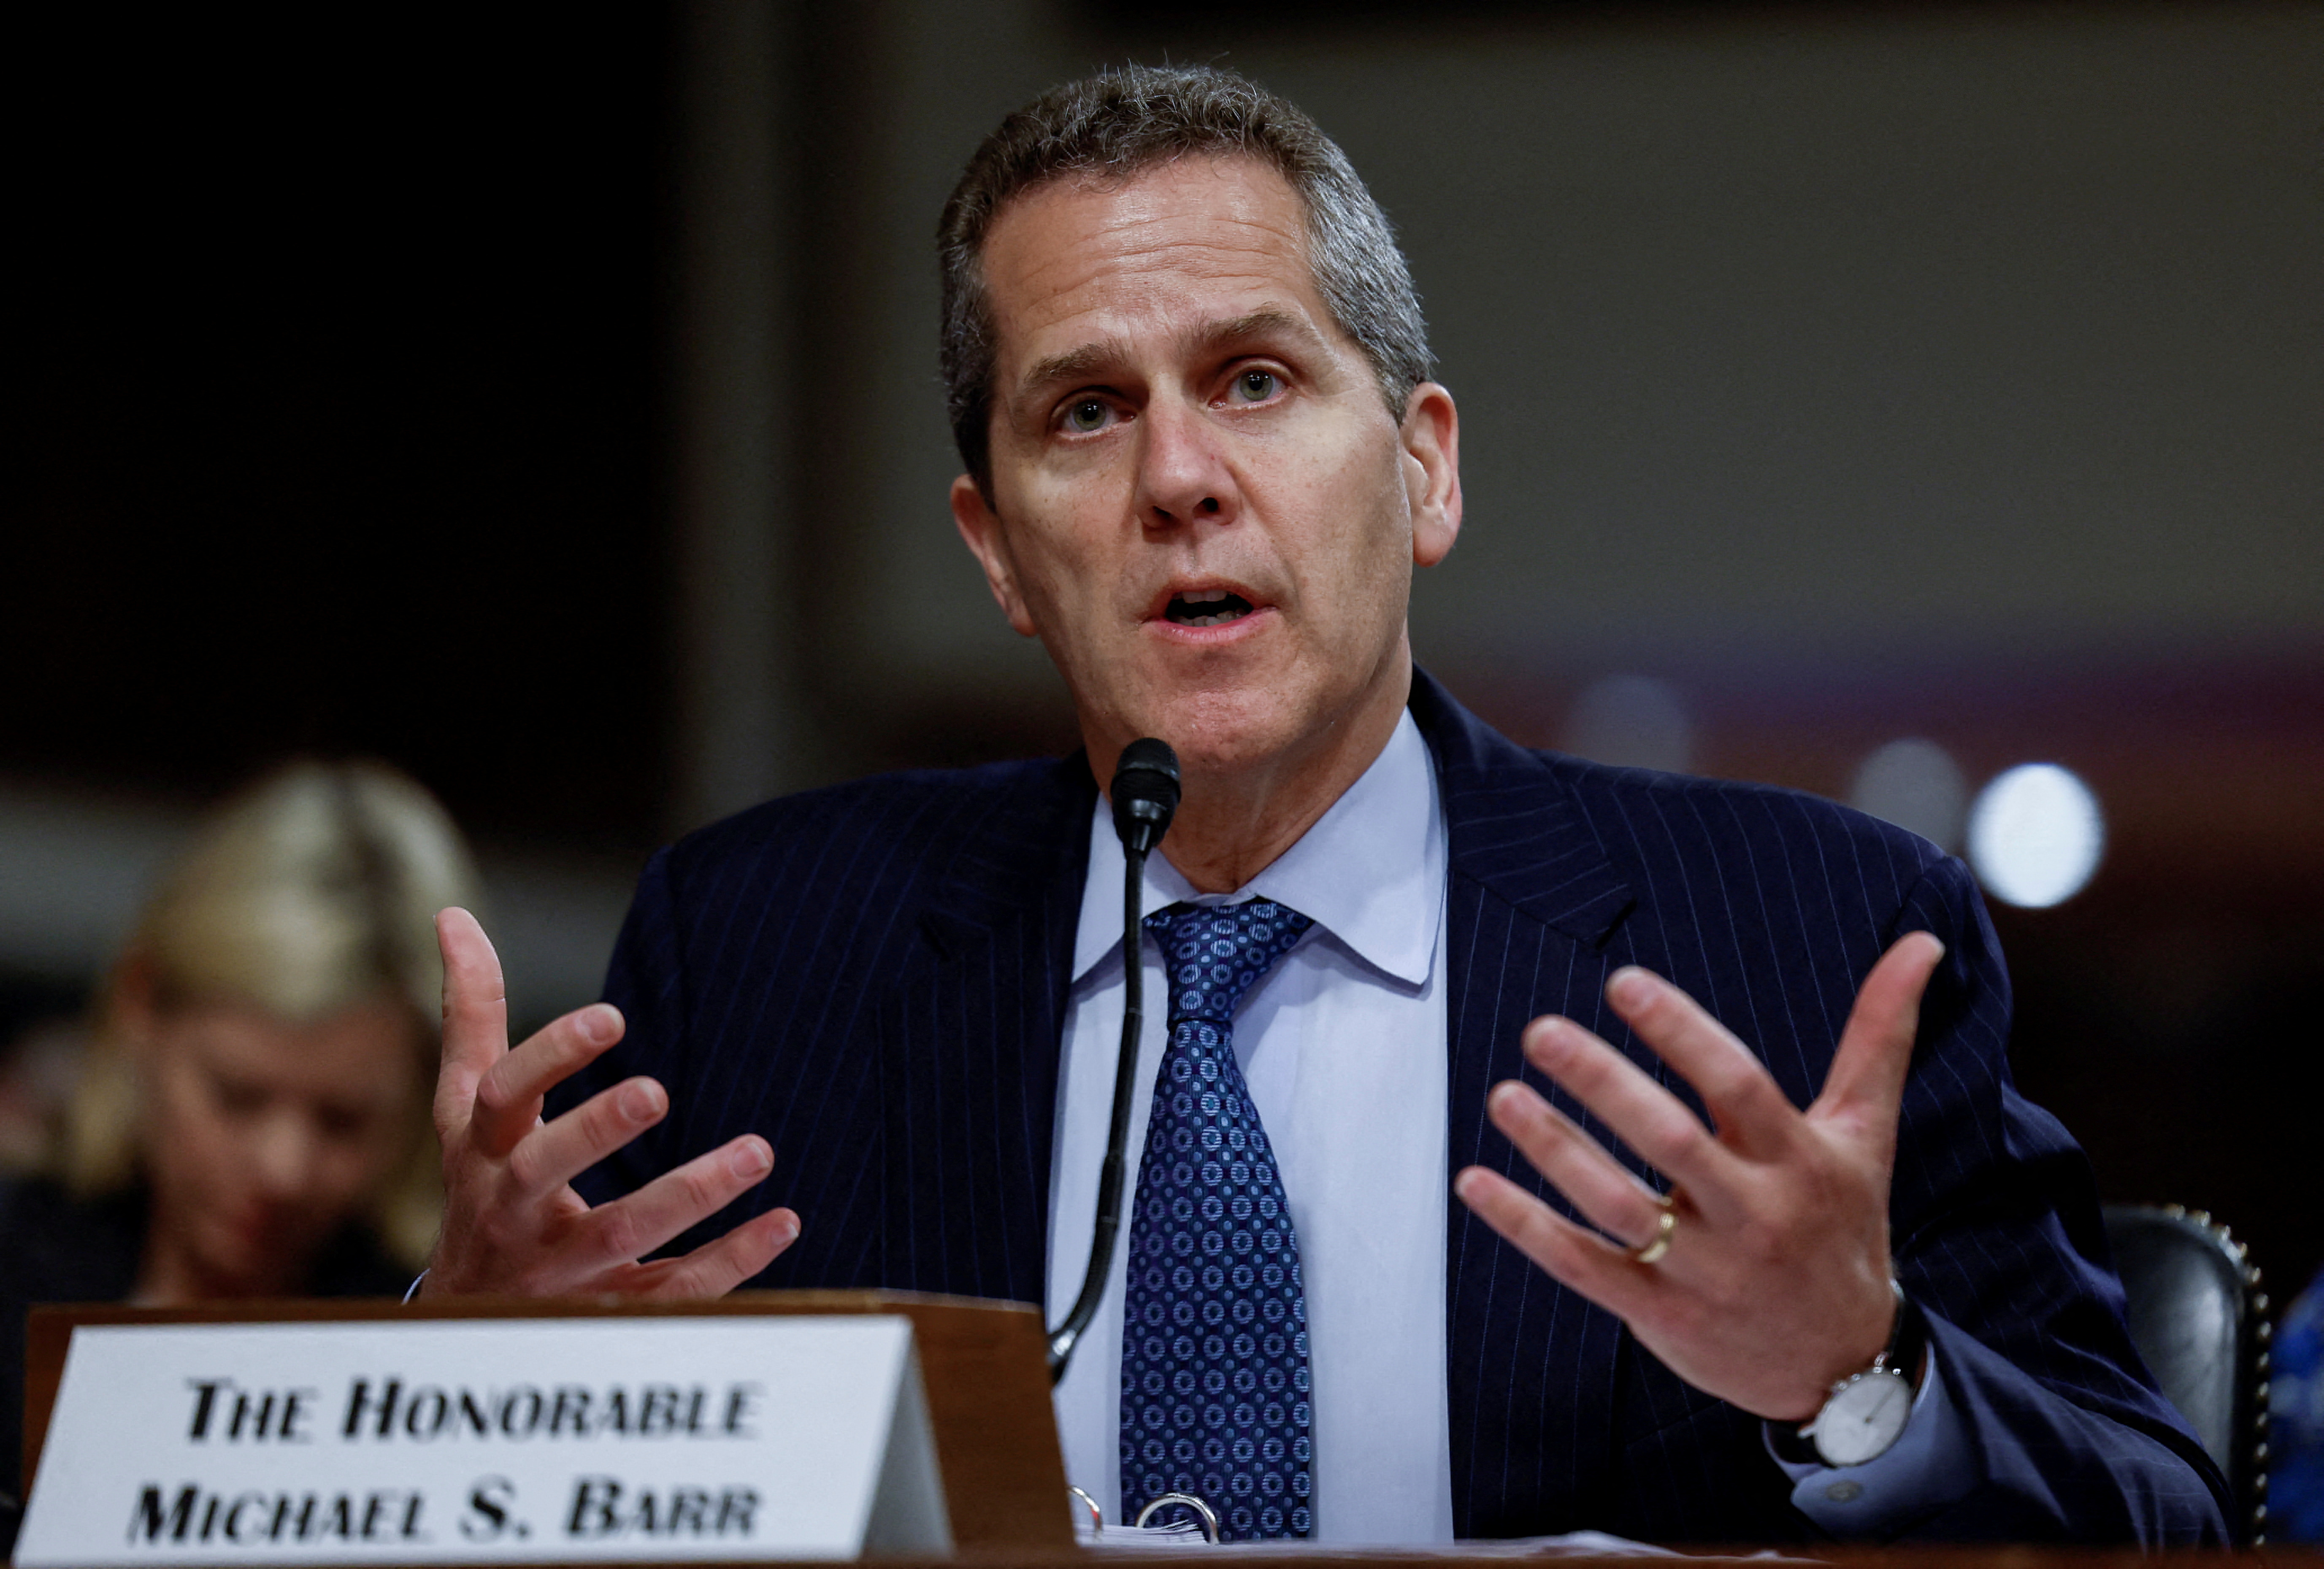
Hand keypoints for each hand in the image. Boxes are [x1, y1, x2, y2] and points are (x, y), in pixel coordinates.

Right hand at [421, 907, 799, 1297]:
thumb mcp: (465, 1109)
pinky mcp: (611, 1314)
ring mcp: (560, 1272)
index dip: (550, 1056)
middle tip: (656, 1090)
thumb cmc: (479, 1188)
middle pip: (543, 1170)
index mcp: (483, 1154)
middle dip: (595, 1131)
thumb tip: (454, 918)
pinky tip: (784, 1223)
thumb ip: (472, 1016)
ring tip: (758, 1151)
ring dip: (689, 1195)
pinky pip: (673, 1293)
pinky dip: (731, 1262)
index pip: (502, 1097)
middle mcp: (513, 1214)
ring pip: (620, 1236)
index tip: (612, 1015)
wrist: (468, 1320)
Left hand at [1453, 932, 1945, 1420]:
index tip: (1623, 983)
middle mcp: (1753, 1215)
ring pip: (1618, 1205)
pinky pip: (1583, 1266)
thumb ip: (1880, 1036)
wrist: (1846, 1367)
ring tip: (1505, 1095)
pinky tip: (1475, 1182)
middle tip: (1543, 1031)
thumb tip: (1920, 943)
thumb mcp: (1866, 1134)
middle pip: (1671, 1140)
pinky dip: (1525, 1225)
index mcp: (1800, 1161)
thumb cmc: (1842, 1227)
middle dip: (1605, 1084)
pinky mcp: (1659, 1313)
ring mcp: (1703, 1269)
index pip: (1738, 1084)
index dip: (1682, 1031)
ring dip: (1555, 1149)